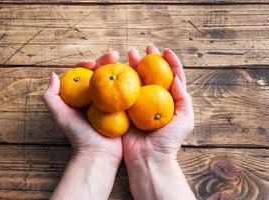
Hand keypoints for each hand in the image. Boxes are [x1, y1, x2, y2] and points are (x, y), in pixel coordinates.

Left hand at [43, 51, 121, 163]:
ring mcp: (111, 102)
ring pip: (115, 79)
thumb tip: (53, 74)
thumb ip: (51, 96)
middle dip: (107, 61)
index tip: (91, 63)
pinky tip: (134, 74)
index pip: (83, 74)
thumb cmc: (78, 135)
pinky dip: (131, 82)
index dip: (87, 64)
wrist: (98, 154)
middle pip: (101, 73)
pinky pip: (128, 92)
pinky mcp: (124, 108)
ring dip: (121, 67)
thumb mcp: (60, 115)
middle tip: (114, 55)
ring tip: (126, 59)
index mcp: (82, 96)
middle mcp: (96, 97)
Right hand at [123, 44, 193, 163]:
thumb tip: (177, 78)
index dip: (171, 61)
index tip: (165, 50)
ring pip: (136, 79)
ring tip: (129, 54)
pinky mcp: (125, 109)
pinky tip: (118, 69)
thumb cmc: (169, 142)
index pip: (173, 76)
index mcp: (170, 100)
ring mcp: (138, 103)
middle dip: (149, 59)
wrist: (148, 159)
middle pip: (152, 74)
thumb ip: (183, 99)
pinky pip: (122, 91)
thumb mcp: (185, 121)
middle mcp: (154, 99)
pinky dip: (120, 79)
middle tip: (144, 49)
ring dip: (133, 65)